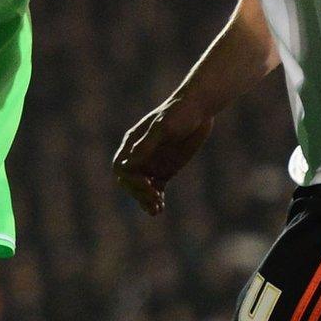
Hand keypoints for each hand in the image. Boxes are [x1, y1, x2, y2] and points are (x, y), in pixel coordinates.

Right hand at [113, 96, 214, 214]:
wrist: (198, 110)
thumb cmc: (179, 114)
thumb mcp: (164, 128)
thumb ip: (147, 145)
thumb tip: (129, 163)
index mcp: (133, 144)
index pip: (122, 168)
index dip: (132, 181)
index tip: (149, 185)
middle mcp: (139, 155)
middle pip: (130, 181)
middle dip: (139, 193)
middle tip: (155, 201)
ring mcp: (152, 163)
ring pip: (143, 187)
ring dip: (146, 199)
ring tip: (156, 210)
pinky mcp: (166, 170)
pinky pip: (156, 188)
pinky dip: (156, 198)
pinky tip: (161, 207)